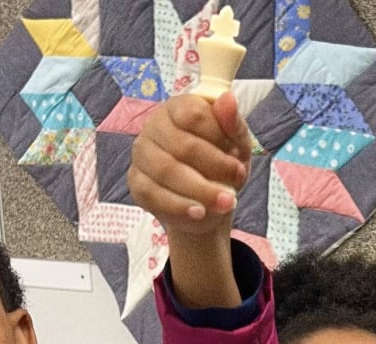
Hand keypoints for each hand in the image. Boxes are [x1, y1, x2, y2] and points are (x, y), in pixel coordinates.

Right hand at [127, 91, 250, 238]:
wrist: (209, 202)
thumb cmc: (222, 164)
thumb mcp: (237, 144)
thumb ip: (233, 124)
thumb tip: (227, 99)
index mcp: (179, 107)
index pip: (193, 114)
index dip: (219, 136)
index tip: (239, 156)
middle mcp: (154, 125)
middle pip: (182, 145)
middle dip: (215, 167)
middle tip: (237, 182)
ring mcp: (142, 153)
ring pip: (167, 171)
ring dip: (200, 190)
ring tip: (225, 203)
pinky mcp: (136, 181)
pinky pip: (153, 194)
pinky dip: (180, 206)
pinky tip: (200, 212)